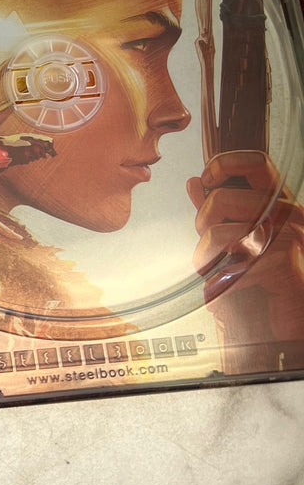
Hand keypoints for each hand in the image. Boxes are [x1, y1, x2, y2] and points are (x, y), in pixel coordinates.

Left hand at [187, 150, 303, 344]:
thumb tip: (195, 182)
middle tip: (211, 242)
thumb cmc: (260, 278)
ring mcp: (287, 237)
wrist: (283, 323)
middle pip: (222, 197)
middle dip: (203, 221)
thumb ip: (217, 209)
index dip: (223, 164)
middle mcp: (288, 214)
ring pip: (217, 232)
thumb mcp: (233, 238)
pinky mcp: (281, 264)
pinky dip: (216, 283)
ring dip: (205, 257)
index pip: (255, 161)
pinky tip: (226, 289)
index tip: (208, 180)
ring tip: (218, 271)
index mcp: (278, 201)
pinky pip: (228, 264)